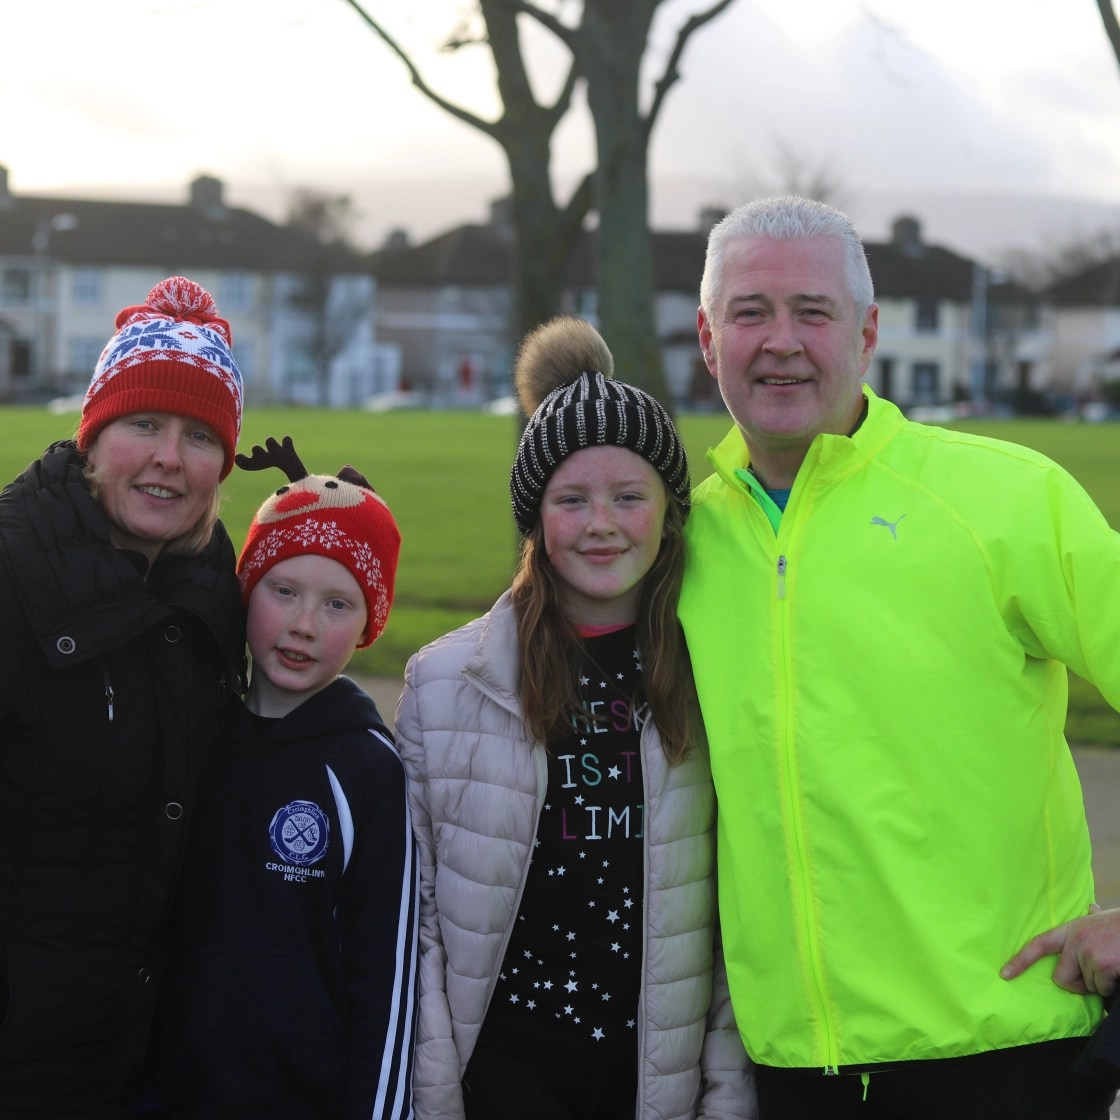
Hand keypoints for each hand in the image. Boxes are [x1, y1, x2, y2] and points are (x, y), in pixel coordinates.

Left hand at [1000, 906, 1119, 996]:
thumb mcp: (1104, 918)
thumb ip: (1093, 918)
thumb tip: (1091, 907)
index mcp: (1072, 929)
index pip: (1039, 944)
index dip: (1021, 960)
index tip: (1004, 974)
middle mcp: (1075, 940)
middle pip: (1061, 978)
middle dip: (1078, 985)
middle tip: (1097, 976)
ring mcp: (1088, 952)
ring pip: (1087, 986)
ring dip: (1102, 984)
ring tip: (1114, 965)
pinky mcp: (1103, 965)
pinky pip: (1102, 989)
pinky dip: (1112, 987)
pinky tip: (1119, 970)